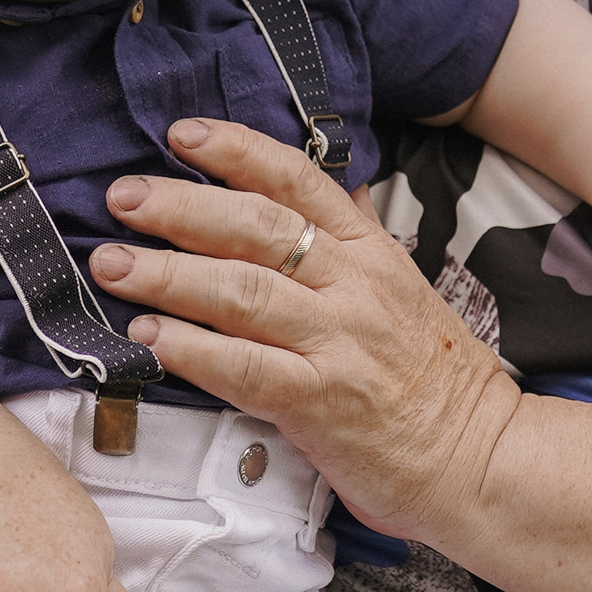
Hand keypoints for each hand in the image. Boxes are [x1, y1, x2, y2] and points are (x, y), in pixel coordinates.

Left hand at [91, 120, 522, 541]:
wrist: (479, 457)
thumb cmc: (433, 381)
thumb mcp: (402, 291)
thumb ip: (356, 241)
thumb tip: (321, 190)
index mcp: (372, 252)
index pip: (299, 180)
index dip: (237, 150)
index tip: (182, 134)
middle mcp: (355, 287)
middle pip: (258, 227)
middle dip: (181, 207)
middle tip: (121, 197)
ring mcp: (340, 343)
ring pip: (243, 291)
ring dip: (168, 274)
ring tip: (112, 265)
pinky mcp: (323, 403)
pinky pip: (247, 368)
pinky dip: (193, 349)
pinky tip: (149, 339)